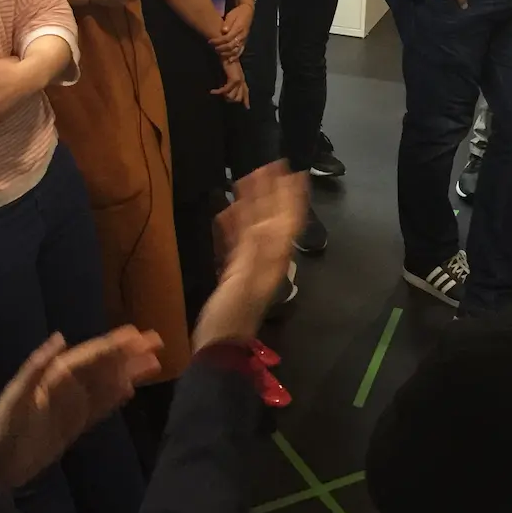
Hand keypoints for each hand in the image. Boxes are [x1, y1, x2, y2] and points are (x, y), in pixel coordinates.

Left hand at [0, 327, 163, 488]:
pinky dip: (116, 396)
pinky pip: (101, 406)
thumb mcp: (17, 395)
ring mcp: (74, 404)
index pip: (91, 355)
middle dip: (129, 354)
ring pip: (108, 384)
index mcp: (56, 374)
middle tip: (156, 341)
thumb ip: (38, 365)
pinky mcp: (76, 423)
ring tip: (154, 363)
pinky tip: (131, 388)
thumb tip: (59, 336)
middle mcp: (69, 385)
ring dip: (129, 372)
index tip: (136, 333)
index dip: (114, 344)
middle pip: (105, 365)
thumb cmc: (5, 425)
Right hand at [193, 162, 305, 350]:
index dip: (291, 196)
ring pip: (255, 226)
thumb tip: (265, 219)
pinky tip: (226, 212)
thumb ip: (253, 249)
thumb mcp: (244, 279)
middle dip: (270, 192)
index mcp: (273, 257)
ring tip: (244, 179)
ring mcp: (251, 264)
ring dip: (252, 203)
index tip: (293, 171)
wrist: (218, 346)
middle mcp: (266, 257)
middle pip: (271, 218)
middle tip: (266, 166)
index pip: (287, 219)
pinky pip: (238, 241)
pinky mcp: (234, 272)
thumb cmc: (231, 315)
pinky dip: (234, 224)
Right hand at [211, 57, 248, 105]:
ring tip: (218, 91)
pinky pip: (226, 90)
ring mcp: (239, 80)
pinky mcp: (234, 79)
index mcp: (242, 78)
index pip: (246, 92)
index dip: (246, 100)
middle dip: (230, 99)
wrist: (226, 53)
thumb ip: (230, 80)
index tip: (247, 108)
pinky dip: (218, 92)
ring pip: (232, 96)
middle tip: (223, 96)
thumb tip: (227, 90)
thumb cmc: (226, 61)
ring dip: (224, 95)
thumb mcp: (229, 72)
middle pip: (239, 97)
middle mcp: (242, 80)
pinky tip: (213, 91)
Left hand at [212, 0, 252, 60]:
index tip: (210, 41)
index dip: (218, 41)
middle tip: (213, 47)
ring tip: (219, 53)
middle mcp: (242, 36)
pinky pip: (240, 51)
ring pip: (236, 50)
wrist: (247, 12)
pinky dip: (235, 56)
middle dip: (221, 48)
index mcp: (238, 28)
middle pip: (231, 46)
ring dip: (226, 53)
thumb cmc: (237, 13)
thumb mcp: (231, 15)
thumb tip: (224, 30)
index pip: (227, 38)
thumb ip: (228, 23)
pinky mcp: (244, 42)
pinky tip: (229, 60)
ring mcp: (244, 40)